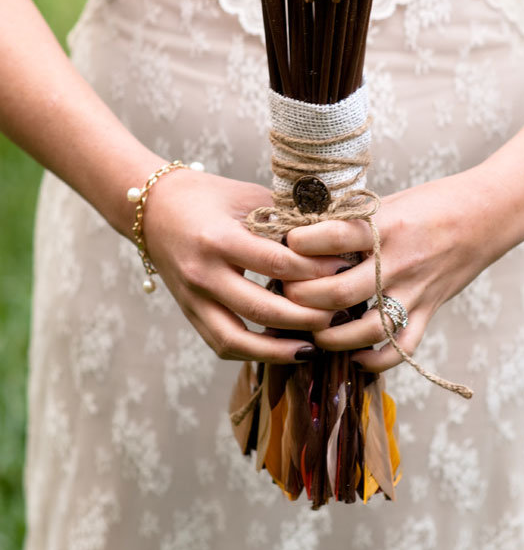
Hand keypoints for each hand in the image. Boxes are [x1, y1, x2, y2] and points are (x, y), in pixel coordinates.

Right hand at [142, 168, 347, 362]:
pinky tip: (281, 350)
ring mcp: (192, 298)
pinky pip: (221, 344)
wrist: (153, 208)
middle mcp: (202, 273)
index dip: (314, 271)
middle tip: (338, 314)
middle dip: (306, 317)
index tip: (344, 270)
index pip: (275, 263)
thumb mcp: (247, 197)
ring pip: (236, 340)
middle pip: (261, 309)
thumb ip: (284, 220)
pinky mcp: (189, 312)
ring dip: (278, 350)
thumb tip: (328, 244)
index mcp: (218, 238)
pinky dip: (252, 353)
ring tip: (313, 348)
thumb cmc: (207, 196)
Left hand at [283, 164, 523, 371]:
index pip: (331, 236)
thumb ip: (353, 222)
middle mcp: (398, 261)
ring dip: (332, 336)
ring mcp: (416, 290)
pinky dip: (376, 360)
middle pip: (338, 291)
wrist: (487, 213)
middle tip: (286, 292)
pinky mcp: (430, 309)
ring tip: (312, 329)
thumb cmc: (432, 202)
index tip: (284, 243)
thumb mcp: (389, 203)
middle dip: (303, 296)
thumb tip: (307, 236)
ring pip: (367, 328)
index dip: (298, 243)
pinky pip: (402, 347)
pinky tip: (354, 358)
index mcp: (385, 226)